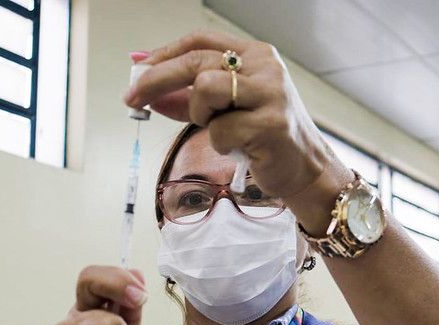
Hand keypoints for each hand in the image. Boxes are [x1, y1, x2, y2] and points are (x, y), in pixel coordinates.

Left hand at [125, 30, 334, 202]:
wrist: (305, 170)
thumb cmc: (265, 138)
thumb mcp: (226, 110)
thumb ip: (189, 98)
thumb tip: (147, 92)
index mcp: (257, 55)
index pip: (201, 40)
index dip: (164, 53)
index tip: (138, 68)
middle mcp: (266, 68)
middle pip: (196, 61)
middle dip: (156, 79)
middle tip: (133, 98)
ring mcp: (270, 94)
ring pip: (205, 88)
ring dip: (199, 114)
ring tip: (219, 128)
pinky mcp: (270, 125)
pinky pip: (218, 130)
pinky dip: (219, 143)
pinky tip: (240, 148)